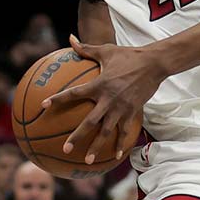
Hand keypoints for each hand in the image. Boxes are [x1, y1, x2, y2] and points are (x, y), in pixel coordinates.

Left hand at [42, 35, 164, 164]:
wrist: (154, 64)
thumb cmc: (128, 55)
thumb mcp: (106, 50)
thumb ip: (85, 48)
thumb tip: (70, 37)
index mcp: (99, 84)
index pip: (74, 93)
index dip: (58, 99)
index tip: (44, 106)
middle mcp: (108, 99)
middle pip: (90, 122)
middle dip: (77, 136)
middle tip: (64, 149)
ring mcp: (121, 108)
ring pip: (107, 132)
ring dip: (97, 147)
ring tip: (87, 161)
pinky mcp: (132, 112)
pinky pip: (124, 131)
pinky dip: (120, 144)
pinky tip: (115, 156)